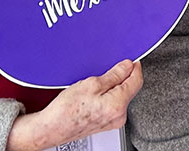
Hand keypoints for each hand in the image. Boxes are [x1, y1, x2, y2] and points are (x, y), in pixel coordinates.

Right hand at [6, 59, 142, 150]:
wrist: (51, 128)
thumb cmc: (66, 110)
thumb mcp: (91, 84)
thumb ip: (114, 74)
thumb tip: (127, 66)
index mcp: (117, 104)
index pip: (136, 80)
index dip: (134, 67)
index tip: (132, 59)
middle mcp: (119, 116)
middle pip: (130, 89)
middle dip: (123, 76)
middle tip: (111, 68)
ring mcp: (113, 121)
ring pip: (121, 96)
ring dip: (114, 86)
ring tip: (97, 83)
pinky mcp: (106, 123)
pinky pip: (113, 104)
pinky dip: (108, 96)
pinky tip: (95, 94)